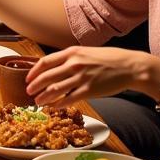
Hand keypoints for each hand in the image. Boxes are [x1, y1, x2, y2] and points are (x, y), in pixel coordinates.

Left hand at [25, 46, 153, 105]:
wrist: (131, 66)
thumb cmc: (110, 59)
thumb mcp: (87, 52)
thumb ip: (71, 57)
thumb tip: (55, 66)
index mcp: (72, 52)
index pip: (45, 62)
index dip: (34, 72)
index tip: (28, 78)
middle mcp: (74, 63)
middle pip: (46, 76)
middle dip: (34, 86)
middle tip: (29, 93)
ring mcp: (81, 77)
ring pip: (54, 89)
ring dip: (43, 97)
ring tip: (37, 102)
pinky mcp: (89, 90)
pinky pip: (68, 99)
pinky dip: (58, 104)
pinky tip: (53, 107)